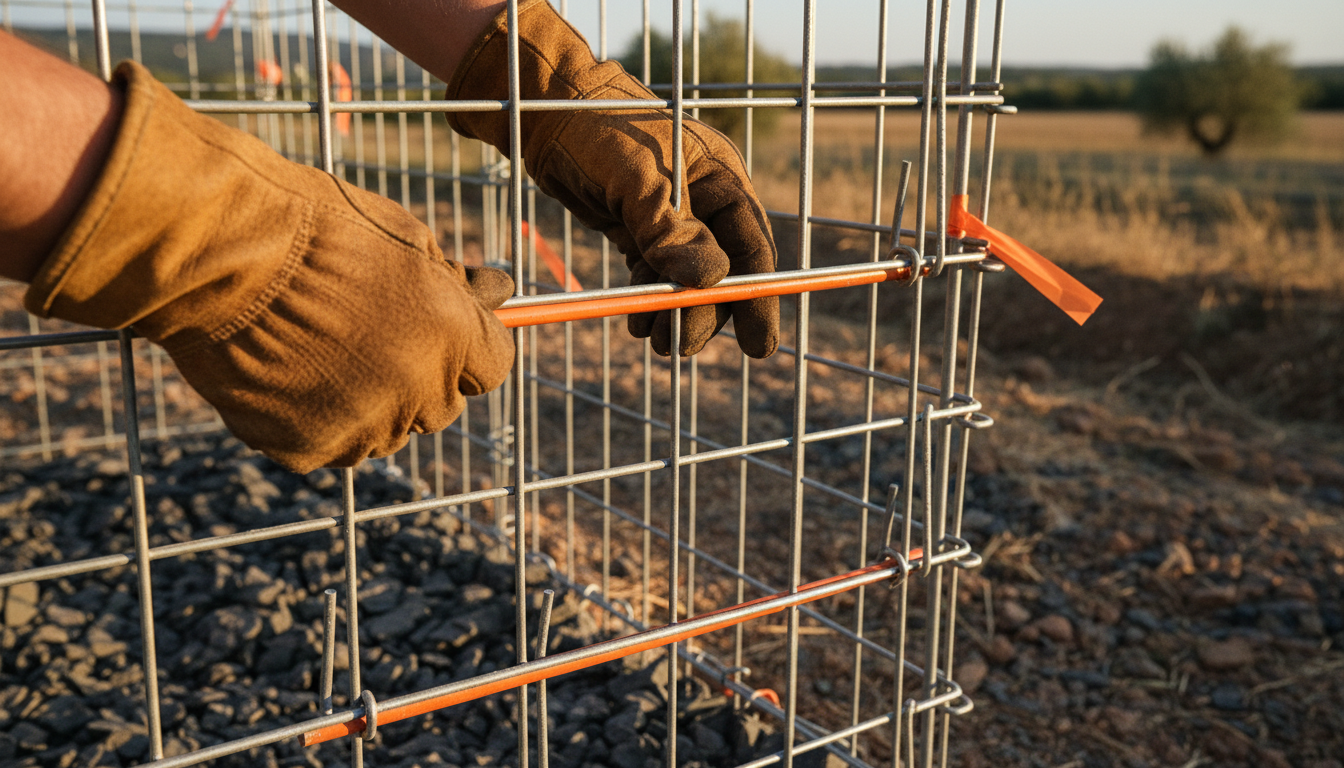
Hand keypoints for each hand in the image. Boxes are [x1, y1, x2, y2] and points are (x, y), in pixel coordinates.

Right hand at [25, 61, 514, 472]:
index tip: (439, 334)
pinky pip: (327, 444)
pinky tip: (283, 373)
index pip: (492, 369)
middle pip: (440, 407)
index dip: (466, 351)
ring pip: (383, 431)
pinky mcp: (306, 448)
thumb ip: (454, 279)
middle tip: (364, 335)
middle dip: (417, 377)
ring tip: (315, 349)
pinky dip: (311, 419)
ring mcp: (362, 425)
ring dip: (366, 403)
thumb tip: (499, 289)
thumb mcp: (402, 235)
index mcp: (452, 336)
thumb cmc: (312, 228)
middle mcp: (418, 389)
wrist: (219, 253)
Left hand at [445, 0, 778, 358]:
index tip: (757, 346)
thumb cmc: (597, 128)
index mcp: (721, 178)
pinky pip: (656, 275)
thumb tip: (710, 280)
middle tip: (678, 347)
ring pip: (686, 279)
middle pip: (721, 271)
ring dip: (674, 313)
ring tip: (656, 341)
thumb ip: (672, 228)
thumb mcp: (637, 176)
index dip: (757, 298)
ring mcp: (672, 218)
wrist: (545, 110)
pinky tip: (637, 324)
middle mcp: (705, 201)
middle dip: (704, 313)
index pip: (751, 247)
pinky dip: (649, 299)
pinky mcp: (640, 230)